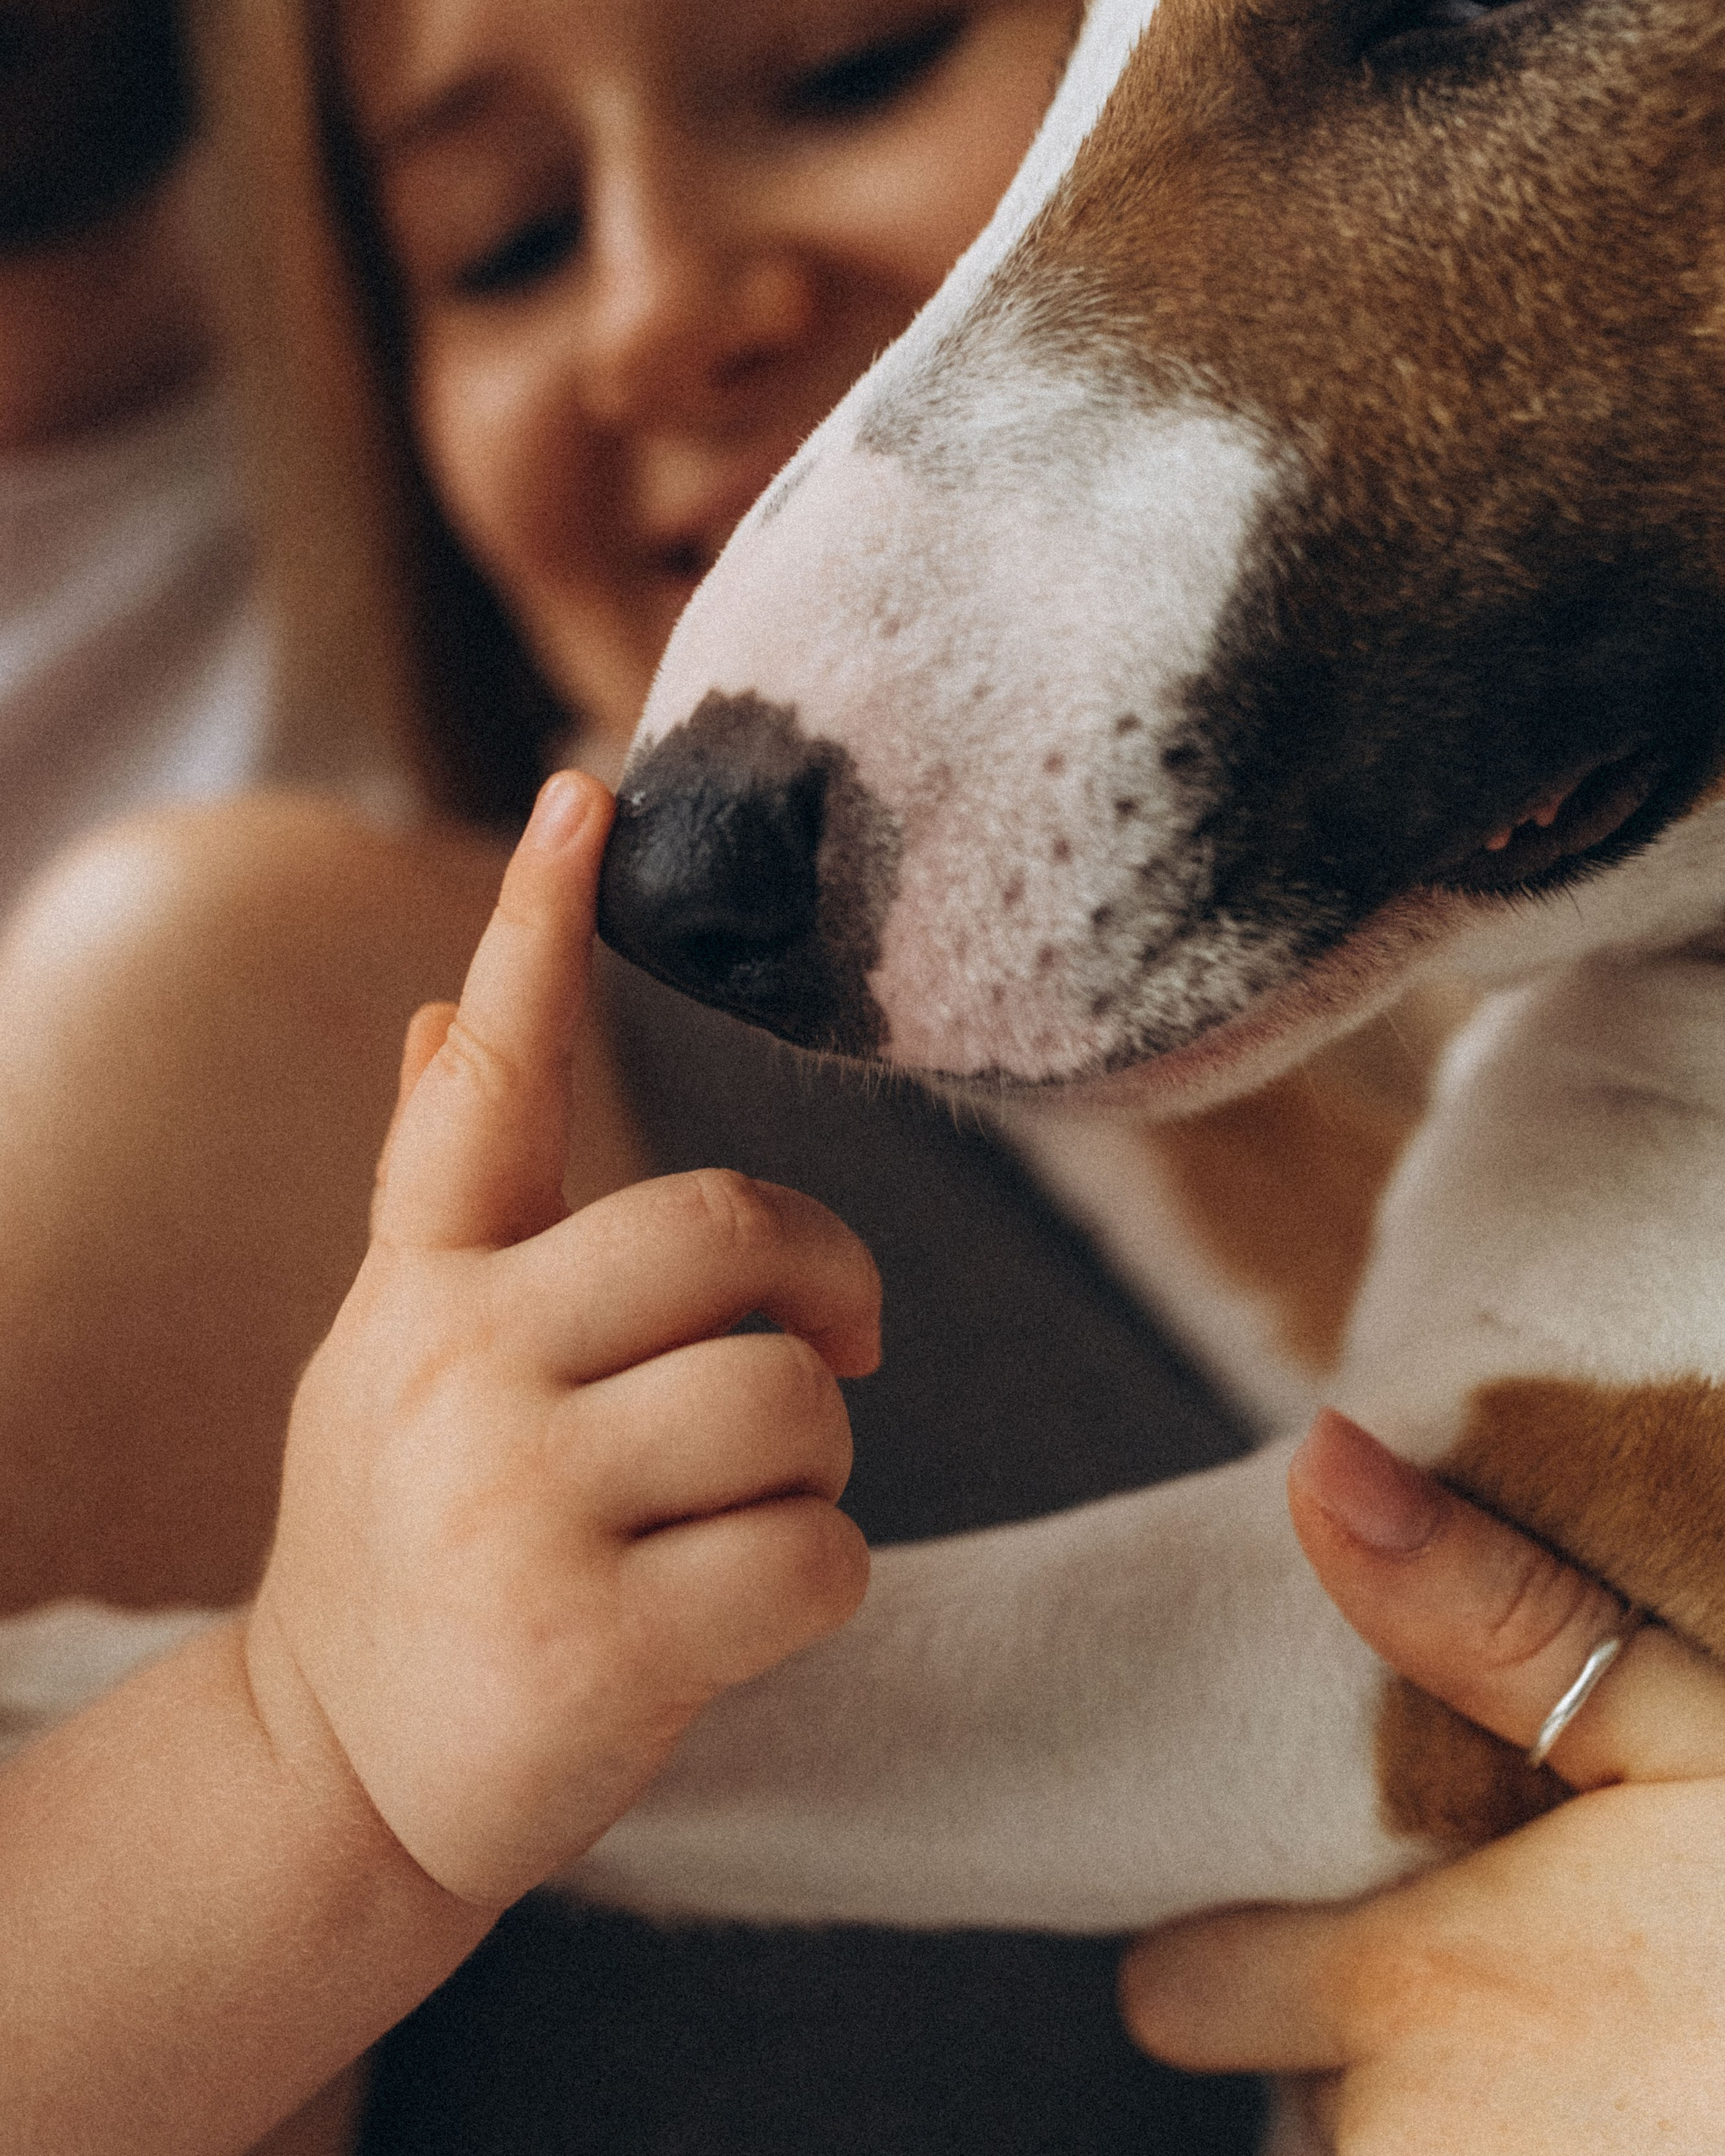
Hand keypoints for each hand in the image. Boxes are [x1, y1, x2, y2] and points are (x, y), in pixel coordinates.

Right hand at [245, 771, 875, 1905]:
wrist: (336, 1775)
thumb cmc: (414, 1542)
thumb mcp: (402, 1362)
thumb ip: (455, 1204)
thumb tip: (437, 1013)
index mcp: (427, 1289)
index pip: (487, 1086)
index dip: (533, 929)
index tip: (583, 793)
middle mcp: (460, 1369)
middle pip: (730, 1233)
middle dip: (824, 1284)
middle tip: (840, 1344)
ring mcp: (519, 1507)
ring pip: (793, 1399)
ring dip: (813, 1461)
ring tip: (736, 1511)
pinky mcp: (595, 1644)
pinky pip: (817, 1553)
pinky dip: (819, 1580)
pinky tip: (737, 1612)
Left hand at [1120, 1409, 1724, 2153]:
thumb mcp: (1713, 1739)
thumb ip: (1497, 1620)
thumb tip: (1325, 1461)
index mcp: (1423, 1993)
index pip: (1182, 1988)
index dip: (1226, 1953)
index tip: (1302, 1922)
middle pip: (1286, 2103)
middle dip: (1354, 2059)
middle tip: (1511, 2004)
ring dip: (1437, 2141)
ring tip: (1587, 2080)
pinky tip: (1619, 2124)